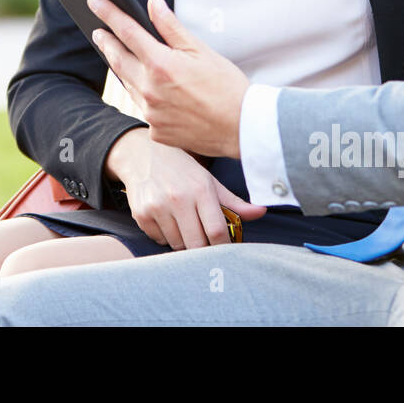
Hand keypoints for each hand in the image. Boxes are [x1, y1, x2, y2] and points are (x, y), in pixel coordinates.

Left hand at [89, 0, 250, 157]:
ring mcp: (150, 113)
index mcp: (160, 65)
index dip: (108, 13)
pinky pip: (143, 108)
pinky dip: (143, 95)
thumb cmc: (227, 87)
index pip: (126, 31)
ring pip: (128, 85)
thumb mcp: (201, 50)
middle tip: (98, 31)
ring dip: (122, 68)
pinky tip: (149, 89)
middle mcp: (149, 90)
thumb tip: (152, 4)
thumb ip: (171, 27)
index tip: (94, 1)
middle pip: (117, 59)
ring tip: (118, 55)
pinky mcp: (156, 131)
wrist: (242, 129)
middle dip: (106, 42)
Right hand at [105, 128, 266, 248]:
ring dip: (183, 241)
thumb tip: (262, 212)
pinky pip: (159, 240)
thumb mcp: (209, 180)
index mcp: (201, 189)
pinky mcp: (141, 214)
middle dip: (203, 248)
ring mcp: (157, 207)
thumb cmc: (182, 169)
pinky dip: (165, 236)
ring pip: (177, 245)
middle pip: (197, 244)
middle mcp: (178, 198)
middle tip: (204, 240)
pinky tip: (166, 219)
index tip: (225, 248)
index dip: (224, 246)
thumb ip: (234, 202)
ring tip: (183, 224)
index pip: (217, 231)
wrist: (141, 154)